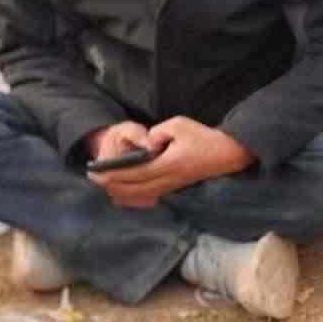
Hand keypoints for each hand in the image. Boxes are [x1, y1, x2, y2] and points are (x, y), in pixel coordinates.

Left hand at [90, 116, 251, 208]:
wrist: (228, 154)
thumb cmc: (204, 137)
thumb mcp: (180, 125)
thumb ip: (158, 132)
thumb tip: (146, 144)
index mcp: (168, 164)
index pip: (133, 173)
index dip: (112, 174)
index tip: (95, 172)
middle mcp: (168, 179)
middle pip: (133, 188)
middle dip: (111, 185)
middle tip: (94, 180)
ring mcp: (173, 185)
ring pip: (141, 195)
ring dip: (121, 193)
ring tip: (105, 188)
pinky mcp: (176, 186)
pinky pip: (150, 196)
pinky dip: (134, 197)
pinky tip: (125, 194)